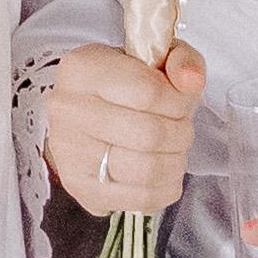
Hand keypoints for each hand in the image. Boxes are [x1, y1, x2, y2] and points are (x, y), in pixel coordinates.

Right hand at [47, 34, 205, 219]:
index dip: (179, 101)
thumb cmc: (126, 85)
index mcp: (82, 69)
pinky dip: (165, 187)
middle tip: (180, 127)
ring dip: (175, 161)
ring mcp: (69, 152)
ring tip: (172, 149)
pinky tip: (162, 171)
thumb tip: (190, 80)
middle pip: (149, 134)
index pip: (147, 92)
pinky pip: (142, 198)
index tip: (181, 100)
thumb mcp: (157, 58)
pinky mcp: (81, 188)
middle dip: (180, 133)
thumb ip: (182, 60)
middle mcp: (67, 109)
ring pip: (147, 170)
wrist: (89, 114)